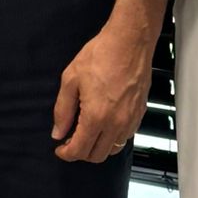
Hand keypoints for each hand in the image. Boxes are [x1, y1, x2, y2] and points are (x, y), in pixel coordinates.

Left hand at [50, 22, 152, 164]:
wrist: (129, 41)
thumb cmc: (101, 54)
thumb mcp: (71, 78)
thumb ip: (62, 109)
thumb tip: (58, 132)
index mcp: (96, 117)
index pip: (79, 150)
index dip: (66, 154)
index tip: (60, 148)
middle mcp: (115, 124)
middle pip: (97, 156)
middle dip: (81, 152)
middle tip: (72, 139)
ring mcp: (130, 120)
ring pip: (113, 149)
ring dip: (98, 147)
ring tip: (88, 132)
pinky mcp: (139, 114)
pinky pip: (125, 137)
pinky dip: (113, 138)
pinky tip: (105, 123)